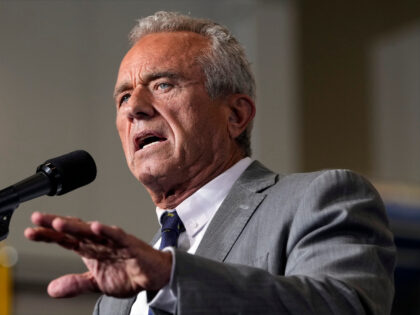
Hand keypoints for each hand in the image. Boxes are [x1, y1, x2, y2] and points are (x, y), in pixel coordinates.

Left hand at [24, 212, 170, 297]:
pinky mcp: (130, 244)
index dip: (48, 235)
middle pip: (74, 229)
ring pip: (93, 231)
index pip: (65, 239)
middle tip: (38, 218)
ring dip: (76, 227)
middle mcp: (100, 241)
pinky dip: (108, 231)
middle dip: (55, 224)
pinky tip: (97, 227)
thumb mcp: (96, 284)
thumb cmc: (128, 273)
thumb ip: (76, 284)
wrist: (154, 276)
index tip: (30, 232)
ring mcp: (114, 241)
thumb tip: (52, 288)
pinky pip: (118, 236)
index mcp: (91, 249)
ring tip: (58, 223)